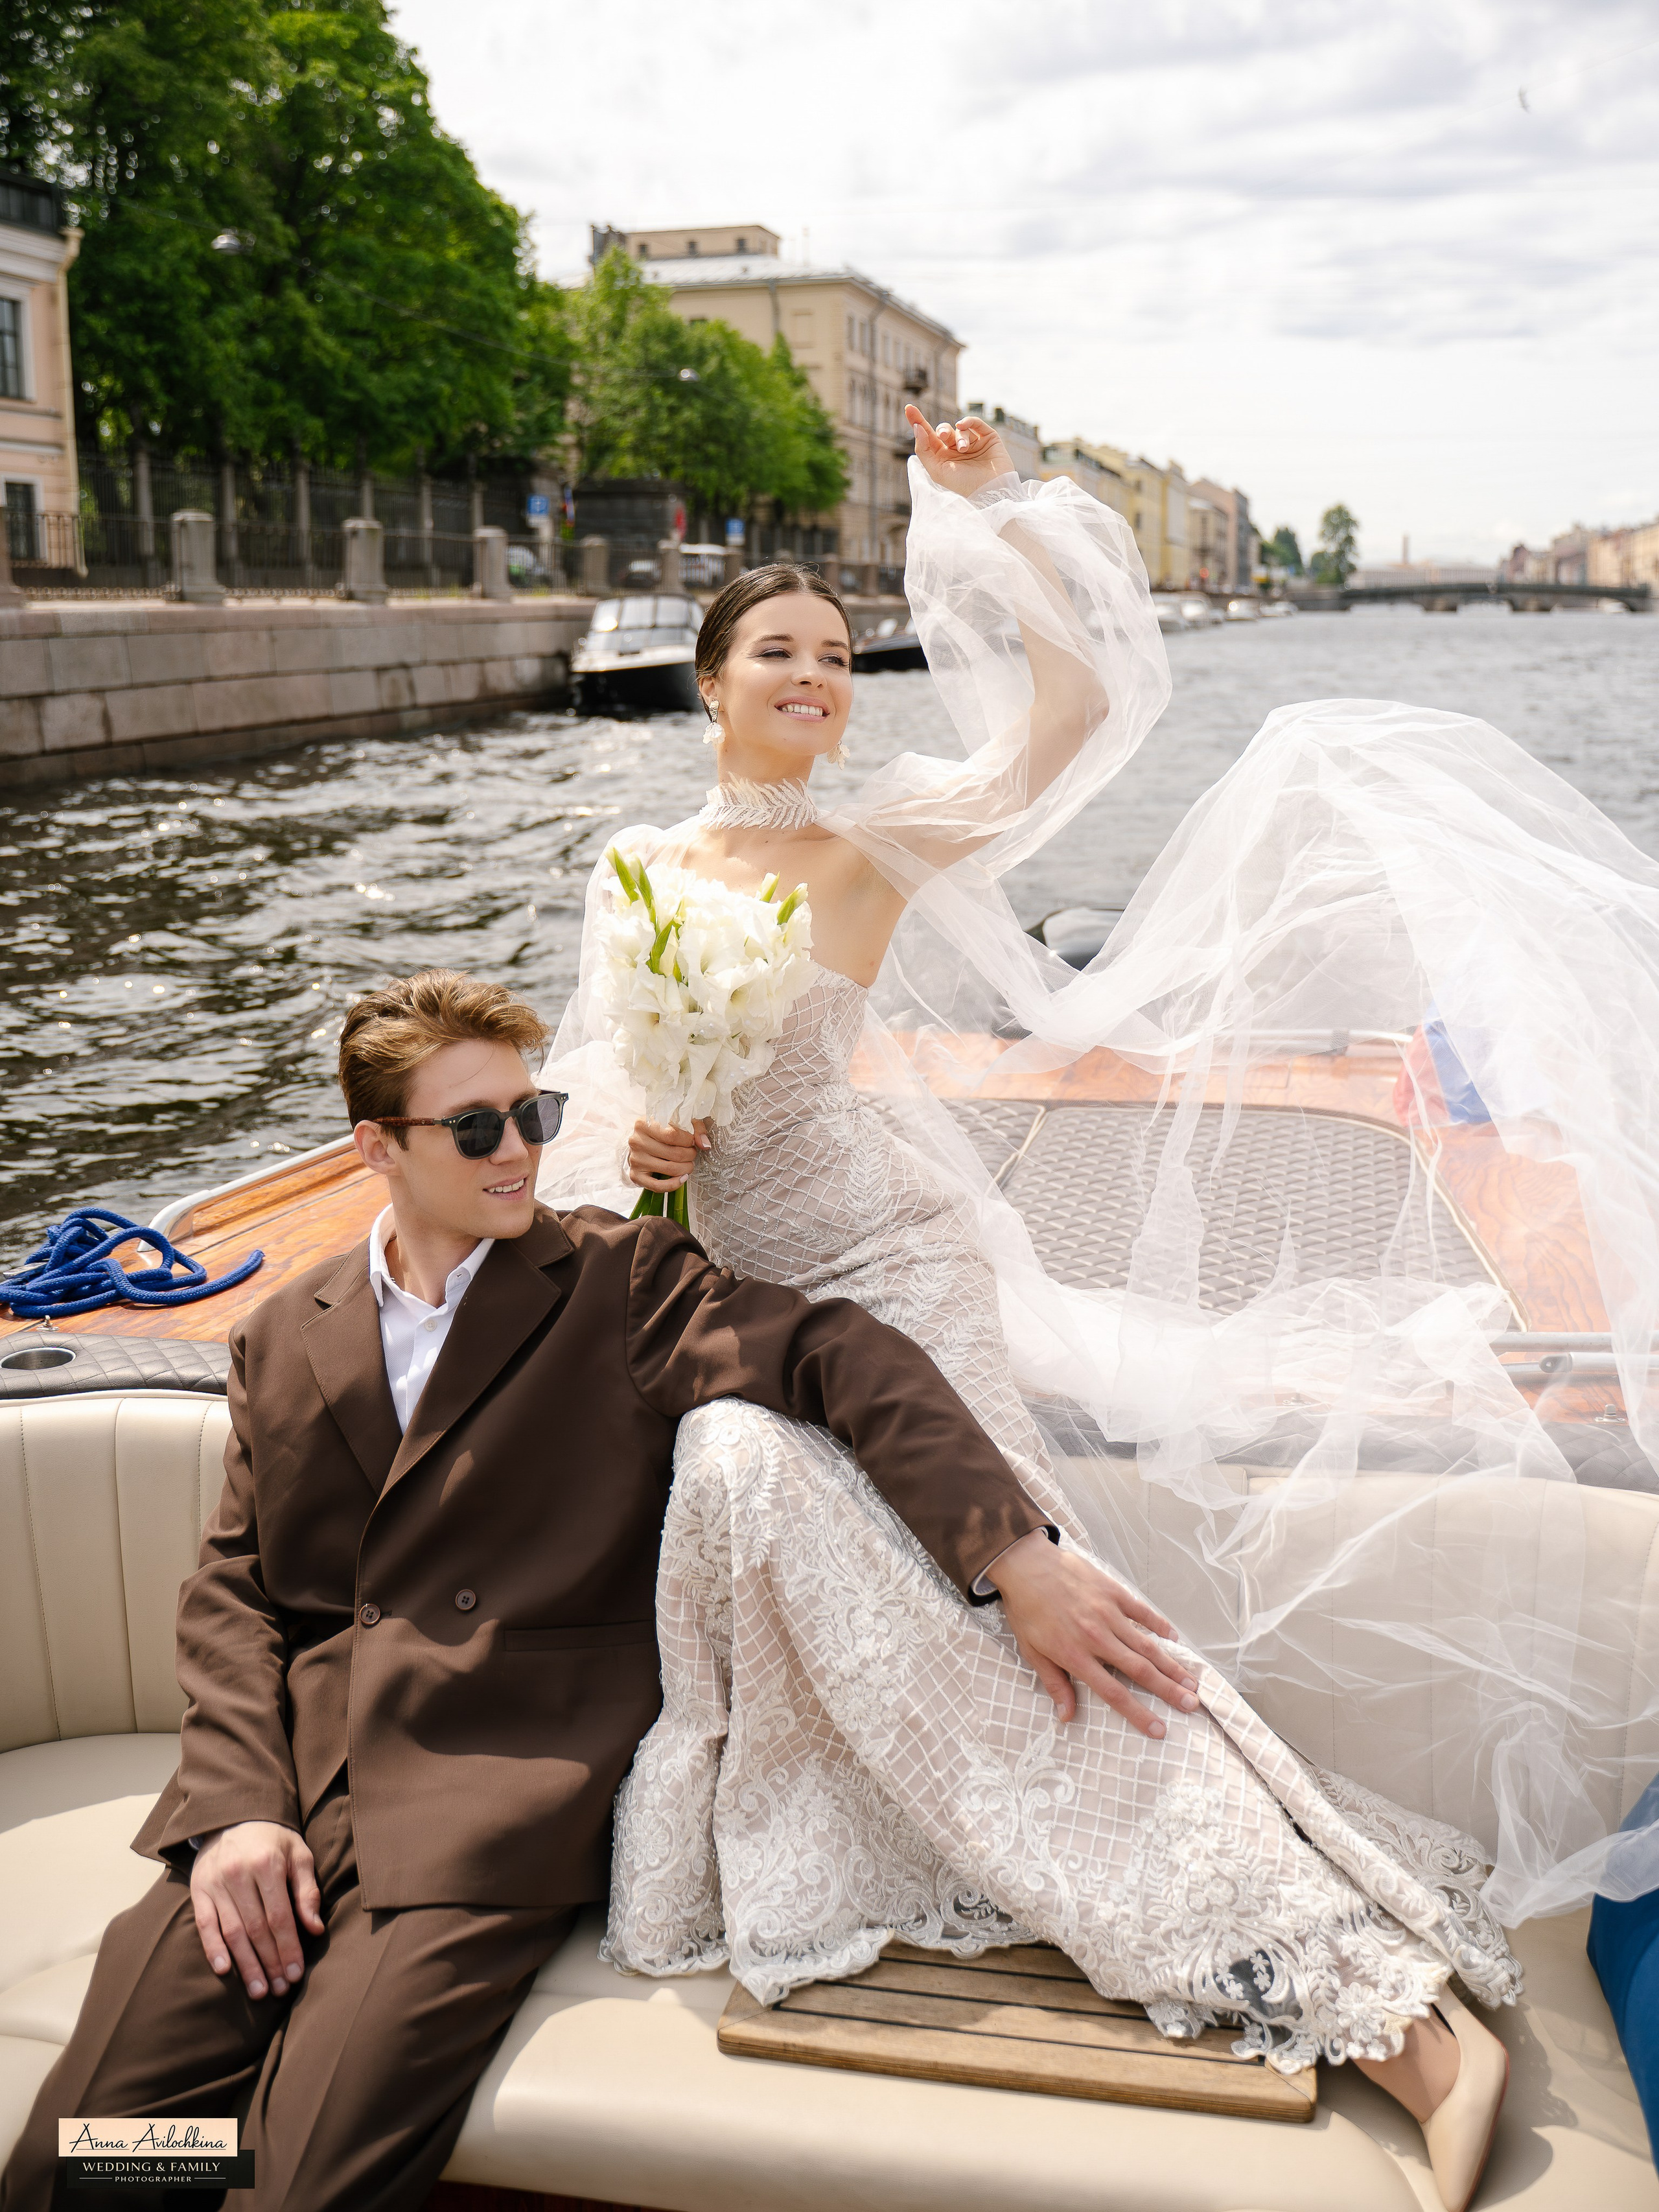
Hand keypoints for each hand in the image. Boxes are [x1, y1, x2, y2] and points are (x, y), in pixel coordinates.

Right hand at [191, 1821, 322, 1998]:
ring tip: (259, 1990)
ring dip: (246, 1965)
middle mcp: (239, 1874)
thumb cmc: (273, 1840)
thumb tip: (315, 1929)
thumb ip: (307, 1891)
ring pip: (232, 1932)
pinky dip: (213, 1949)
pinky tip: (223, 1970)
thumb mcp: (298, 1854)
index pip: (280, 1917)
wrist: (234, 1815)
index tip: (297, 1974)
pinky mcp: (198, 1889)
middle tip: (280, 1989)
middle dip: (270, 1963)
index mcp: (267, 1864)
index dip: (289, 1948)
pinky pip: (204, 1924)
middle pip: (256, 1929)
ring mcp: (216, 1883)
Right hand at [627, 1117, 708, 1191]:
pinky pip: (658, 1186)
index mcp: (644, 1124)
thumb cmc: (661, 1129)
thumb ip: (695, 1128)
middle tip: (692, 1153)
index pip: (673, 1135)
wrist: (641, 1141)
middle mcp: (637, 1142)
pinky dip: (674, 1184)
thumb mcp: (679, 1120)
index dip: (689, 1141)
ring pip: (669, 1169)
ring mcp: (635, 1160)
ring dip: (686, 1169)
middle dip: (690, 1155)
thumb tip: (705, 1145)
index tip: (692, 1141)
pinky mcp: (636, 1176)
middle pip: (674, 1154)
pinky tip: (683, 1178)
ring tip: (688, 1164)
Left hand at [905, 406, 1013, 497]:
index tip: (908, 408)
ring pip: (960, 429)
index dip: (918, 421)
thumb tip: (917, 427)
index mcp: (943, 458)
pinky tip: (963, 425)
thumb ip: (924, 449)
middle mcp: (956, 449)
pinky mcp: (987, 438)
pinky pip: (975, 423)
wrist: (990, 491)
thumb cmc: (962, 485)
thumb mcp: (936, 470)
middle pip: (944, 430)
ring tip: (963, 449)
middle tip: (943, 436)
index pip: (927, 436)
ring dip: (959, 436)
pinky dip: (968, 421)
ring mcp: (973, 443)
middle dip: (942, 430)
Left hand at [985, 1531, 1200, 1737]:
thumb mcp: (1032, 1651)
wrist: (1025, 1564)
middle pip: (1140, 1670)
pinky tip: (1174, 1639)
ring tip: (1192, 1681)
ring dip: (1171, 1664)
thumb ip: (1054, 1684)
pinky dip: (1159, 1625)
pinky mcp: (1113, 1591)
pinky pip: (1142, 1611)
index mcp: (1075, 1656)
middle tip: (1191, 1705)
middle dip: (1168, 1690)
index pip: (1114, 1693)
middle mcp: (1096, 1637)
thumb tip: (1066, 1716)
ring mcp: (1107, 1612)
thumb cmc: (1026, 1610)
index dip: (1138, 1714)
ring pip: (1146, 1644)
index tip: (1159, 1729)